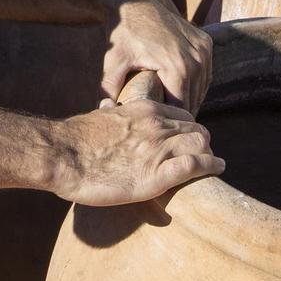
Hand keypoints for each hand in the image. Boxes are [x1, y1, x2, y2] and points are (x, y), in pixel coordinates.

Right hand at [49, 99, 223, 206]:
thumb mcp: (97, 116)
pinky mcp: (157, 174)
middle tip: (204, 154)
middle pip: (196, 128)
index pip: (180, 114)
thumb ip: (110, 112)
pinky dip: (210, 166)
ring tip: (214, 164)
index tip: (189, 138)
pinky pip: (195, 165)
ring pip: (200, 144)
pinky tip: (218, 168)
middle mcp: (155, 126)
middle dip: (203, 141)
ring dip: (209, 154)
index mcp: (142, 110)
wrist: (62, 154)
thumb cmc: (76, 139)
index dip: (188, 127)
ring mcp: (157, 149)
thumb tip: (106, 106)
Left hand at [101, 0, 213, 112]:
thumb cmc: (121, 36)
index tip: (159, 129)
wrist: (132, 3)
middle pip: (193, 99)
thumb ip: (108, 91)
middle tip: (166, 123)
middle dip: (180, 113)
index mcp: (177, 68)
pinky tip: (181, 89)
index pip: (181, 108)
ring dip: (190, 98)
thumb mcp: (112, 64)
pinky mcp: (206, 42)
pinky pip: (205, 72)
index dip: (170, 120)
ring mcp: (203, 49)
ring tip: (173, 110)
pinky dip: (196, 82)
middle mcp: (196, 59)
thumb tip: (102, 113)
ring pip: (202, 87)